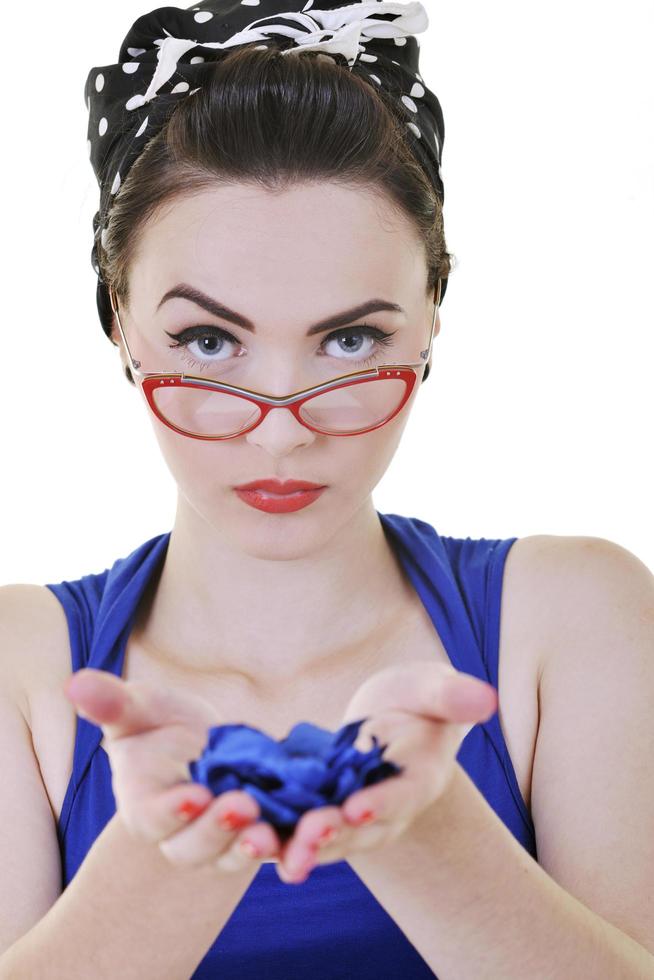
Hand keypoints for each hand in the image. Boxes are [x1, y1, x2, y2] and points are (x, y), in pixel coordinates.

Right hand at [63, 668, 282, 872]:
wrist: (206, 747)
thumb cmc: (160, 727)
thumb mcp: (139, 709)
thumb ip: (111, 704)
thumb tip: (74, 684)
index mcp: (147, 806)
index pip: (154, 817)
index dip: (171, 810)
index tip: (193, 793)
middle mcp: (184, 835)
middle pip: (195, 847)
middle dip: (217, 831)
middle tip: (242, 806)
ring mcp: (225, 842)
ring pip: (235, 856)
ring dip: (253, 848)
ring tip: (270, 832)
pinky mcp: (265, 836)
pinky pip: (280, 852)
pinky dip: (295, 851)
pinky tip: (314, 835)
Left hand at [274, 662, 497, 883]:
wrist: (391, 724)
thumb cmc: (417, 701)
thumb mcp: (432, 688)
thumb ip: (452, 695)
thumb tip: (485, 698)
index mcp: (419, 778)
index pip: (403, 795)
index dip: (381, 804)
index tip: (357, 809)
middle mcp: (387, 810)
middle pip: (361, 831)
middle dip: (334, 835)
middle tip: (307, 836)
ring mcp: (353, 819)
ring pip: (328, 841)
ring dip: (301, 848)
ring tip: (274, 852)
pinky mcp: (320, 814)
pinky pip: (298, 832)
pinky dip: (277, 839)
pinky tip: (250, 843)